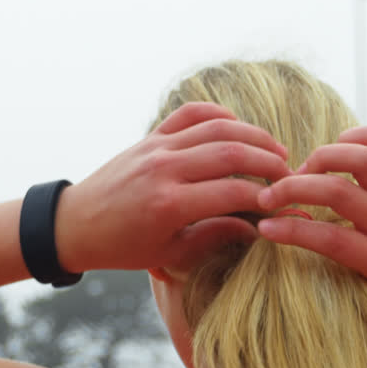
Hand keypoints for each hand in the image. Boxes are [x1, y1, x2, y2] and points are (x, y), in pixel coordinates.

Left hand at [55, 102, 291, 275]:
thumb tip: (258, 228)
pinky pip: (189, 114)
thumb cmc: (124, 247)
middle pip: (231, 153)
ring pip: (216, 128)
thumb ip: (215, 237)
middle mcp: (164, 170)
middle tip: (291, 173)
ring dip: (253, 135)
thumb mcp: (171, 254)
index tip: (286, 203)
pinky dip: (218, 114)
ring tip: (276, 150)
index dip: (267, 197)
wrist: (75, 225)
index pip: (234, 192)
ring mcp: (156, 148)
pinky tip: (238, 127)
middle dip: (268, 161)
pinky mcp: (150, 137)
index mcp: (169, 205)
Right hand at [255, 126, 366, 304]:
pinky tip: (331, 155)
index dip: (295, 232)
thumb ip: (345, 284)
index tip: (265, 228)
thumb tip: (294, 276)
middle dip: (294, 189)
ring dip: (320, 159)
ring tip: (298, 172)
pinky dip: (349, 138)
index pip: (334, 241)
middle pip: (339, 194)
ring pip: (359, 159)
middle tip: (267, 196)